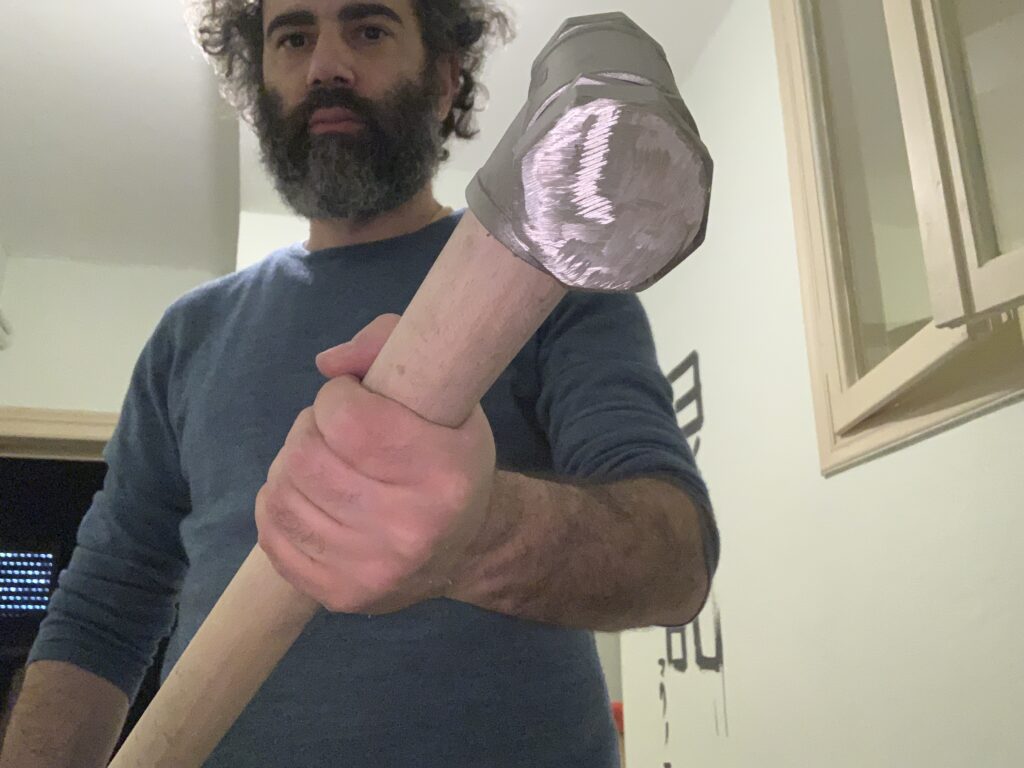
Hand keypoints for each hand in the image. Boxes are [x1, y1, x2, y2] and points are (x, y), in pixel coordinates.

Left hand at [255, 314, 496, 613]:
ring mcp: (371, 570)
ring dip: (292, 464)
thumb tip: (326, 364)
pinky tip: (308, 495)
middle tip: (335, 432)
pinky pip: (272, 533)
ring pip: (282, 492)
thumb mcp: (443, 391)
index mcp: (441, 473)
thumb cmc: (449, 457)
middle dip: (311, 429)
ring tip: (321, 461)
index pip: (347, 419)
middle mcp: (409, 529)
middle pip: (307, 456)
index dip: (338, 397)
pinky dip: (278, 503)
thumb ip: (387, 345)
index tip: (354, 399)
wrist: (466, 545)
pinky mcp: (339, 595)